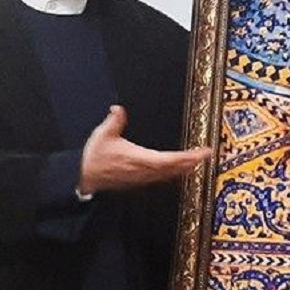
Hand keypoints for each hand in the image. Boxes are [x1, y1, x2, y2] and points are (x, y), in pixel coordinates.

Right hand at [79, 105, 211, 193]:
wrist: (83, 178)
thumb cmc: (93, 158)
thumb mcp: (103, 134)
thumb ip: (114, 120)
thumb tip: (119, 109)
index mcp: (141, 159)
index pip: (171, 159)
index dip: (189, 157)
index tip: (203, 153)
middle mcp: (145, 171)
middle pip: (175, 168)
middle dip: (192, 162)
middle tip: (206, 155)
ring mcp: (143, 177)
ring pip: (169, 174)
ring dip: (184, 168)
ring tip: (196, 161)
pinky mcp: (139, 180)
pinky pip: (161, 177)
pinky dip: (173, 172)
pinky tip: (176, 169)